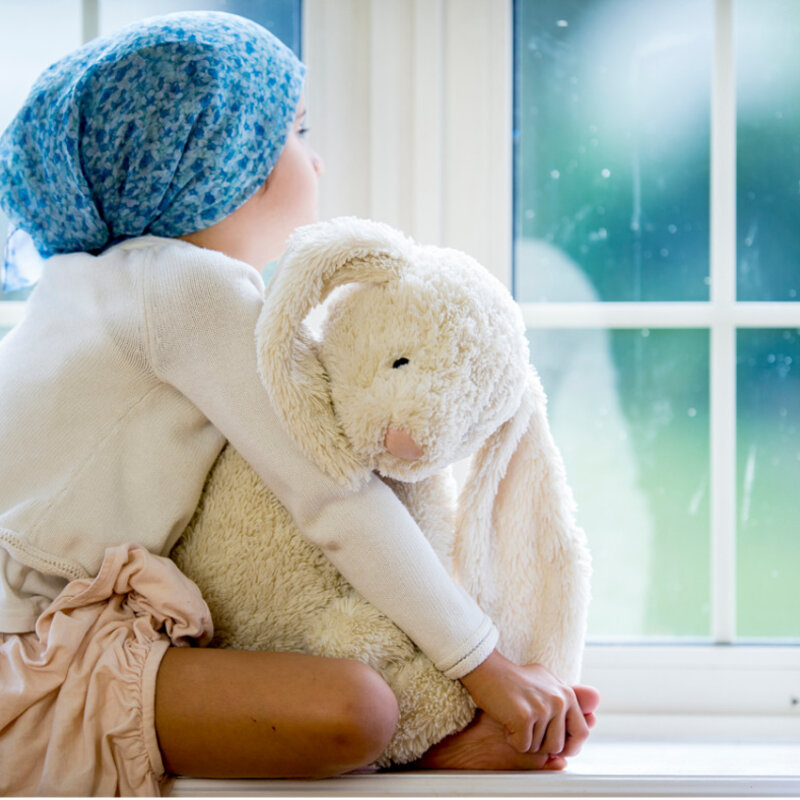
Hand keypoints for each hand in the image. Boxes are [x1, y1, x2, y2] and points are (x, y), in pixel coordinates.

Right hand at [460, 649, 590, 757]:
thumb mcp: (546, 682)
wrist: (487, 669)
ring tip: (515, 720)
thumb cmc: (514, 679)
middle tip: (527, 731)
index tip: (555, 748)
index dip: (569, 746)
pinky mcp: (524, 717)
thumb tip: (595, 700)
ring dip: (525, 741)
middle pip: (559, 745)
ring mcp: (542, 708)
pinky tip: (506, 722)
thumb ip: (566, 696)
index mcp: (566, 693)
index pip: (581, 732)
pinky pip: (522, 746)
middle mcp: (559, 700)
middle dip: (542, 746)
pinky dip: (512, 740)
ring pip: (539, 747)